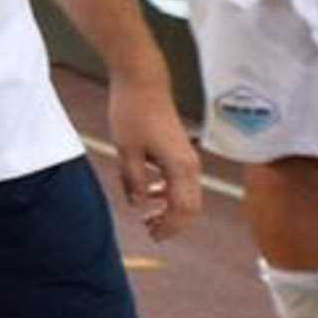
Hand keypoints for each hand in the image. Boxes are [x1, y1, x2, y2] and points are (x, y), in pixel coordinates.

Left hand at [108, 75, 203, 240]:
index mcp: (180, 167)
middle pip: (190, 206)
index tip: (152, 235)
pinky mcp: (179, 151)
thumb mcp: (126, 150)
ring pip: (185, 194)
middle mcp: (190, 165)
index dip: (169, 227)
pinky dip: (166, 192)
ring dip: (169, 209)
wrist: (142, 82)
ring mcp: (187, 158)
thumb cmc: (132, 112)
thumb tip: (137, 205)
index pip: (183, 210)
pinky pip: (178, 180)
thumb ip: (133, 180)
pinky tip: (147, 194)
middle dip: (172, 223)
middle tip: (150, 232)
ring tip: (147, 218)